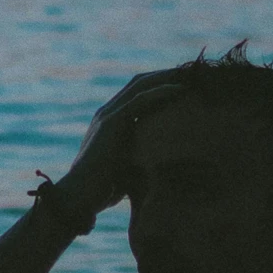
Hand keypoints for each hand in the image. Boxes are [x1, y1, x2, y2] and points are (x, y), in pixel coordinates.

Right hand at [53, 70, 186, 220]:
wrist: (79, 198)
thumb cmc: (105, 189)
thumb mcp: (130, 167)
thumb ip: (145, 156)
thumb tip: (172, 162)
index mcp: (111, 120)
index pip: (138, 91)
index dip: (161, 83)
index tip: (187, 83)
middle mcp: (108, 112)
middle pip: (140, 82)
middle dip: (167, 75)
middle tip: (193, 74)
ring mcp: (108, 115)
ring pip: (141, 85)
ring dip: (167, 77)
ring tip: (191, 75)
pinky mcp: (111, 123)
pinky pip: (139, 100)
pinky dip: (161, 92)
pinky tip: (180, 89)